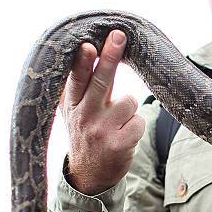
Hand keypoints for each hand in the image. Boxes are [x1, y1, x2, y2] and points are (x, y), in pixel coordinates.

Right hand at [60, 30, 145, 194]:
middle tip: (120, 35)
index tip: (88, 45)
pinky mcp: (119, 144)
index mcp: (72, 105)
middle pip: (102, 81)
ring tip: (117, 123)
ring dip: (128, 109)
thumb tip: (90, 50)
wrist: (89, 176)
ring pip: (129, 101)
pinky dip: (136, 126)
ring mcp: (101, 131)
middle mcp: (84, 116)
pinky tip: (124, 136)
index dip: (84, 62)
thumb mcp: (75, 112)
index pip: (78, 79)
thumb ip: (82, 87)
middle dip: (112, 57)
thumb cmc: (86, 133)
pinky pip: (139, 121)